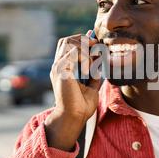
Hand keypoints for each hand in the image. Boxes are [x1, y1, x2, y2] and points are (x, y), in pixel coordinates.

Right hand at [44, 30, 100, 150]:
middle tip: (95, 48)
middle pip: (66, 40)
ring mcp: (58, 68)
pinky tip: (88, 70)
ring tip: (92, 62)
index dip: (82, 42)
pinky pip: (73, 52)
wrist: (74, 117)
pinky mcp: (61, 71)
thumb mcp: (91, 86)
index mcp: (64, 69)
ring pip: (68, 43)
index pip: (68, 45)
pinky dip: (84, 57)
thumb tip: (100, 63)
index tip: (96, 48)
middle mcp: (59, 66)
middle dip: (82, 40)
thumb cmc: (81, 106)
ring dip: (84, 48)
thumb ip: (93, 74)